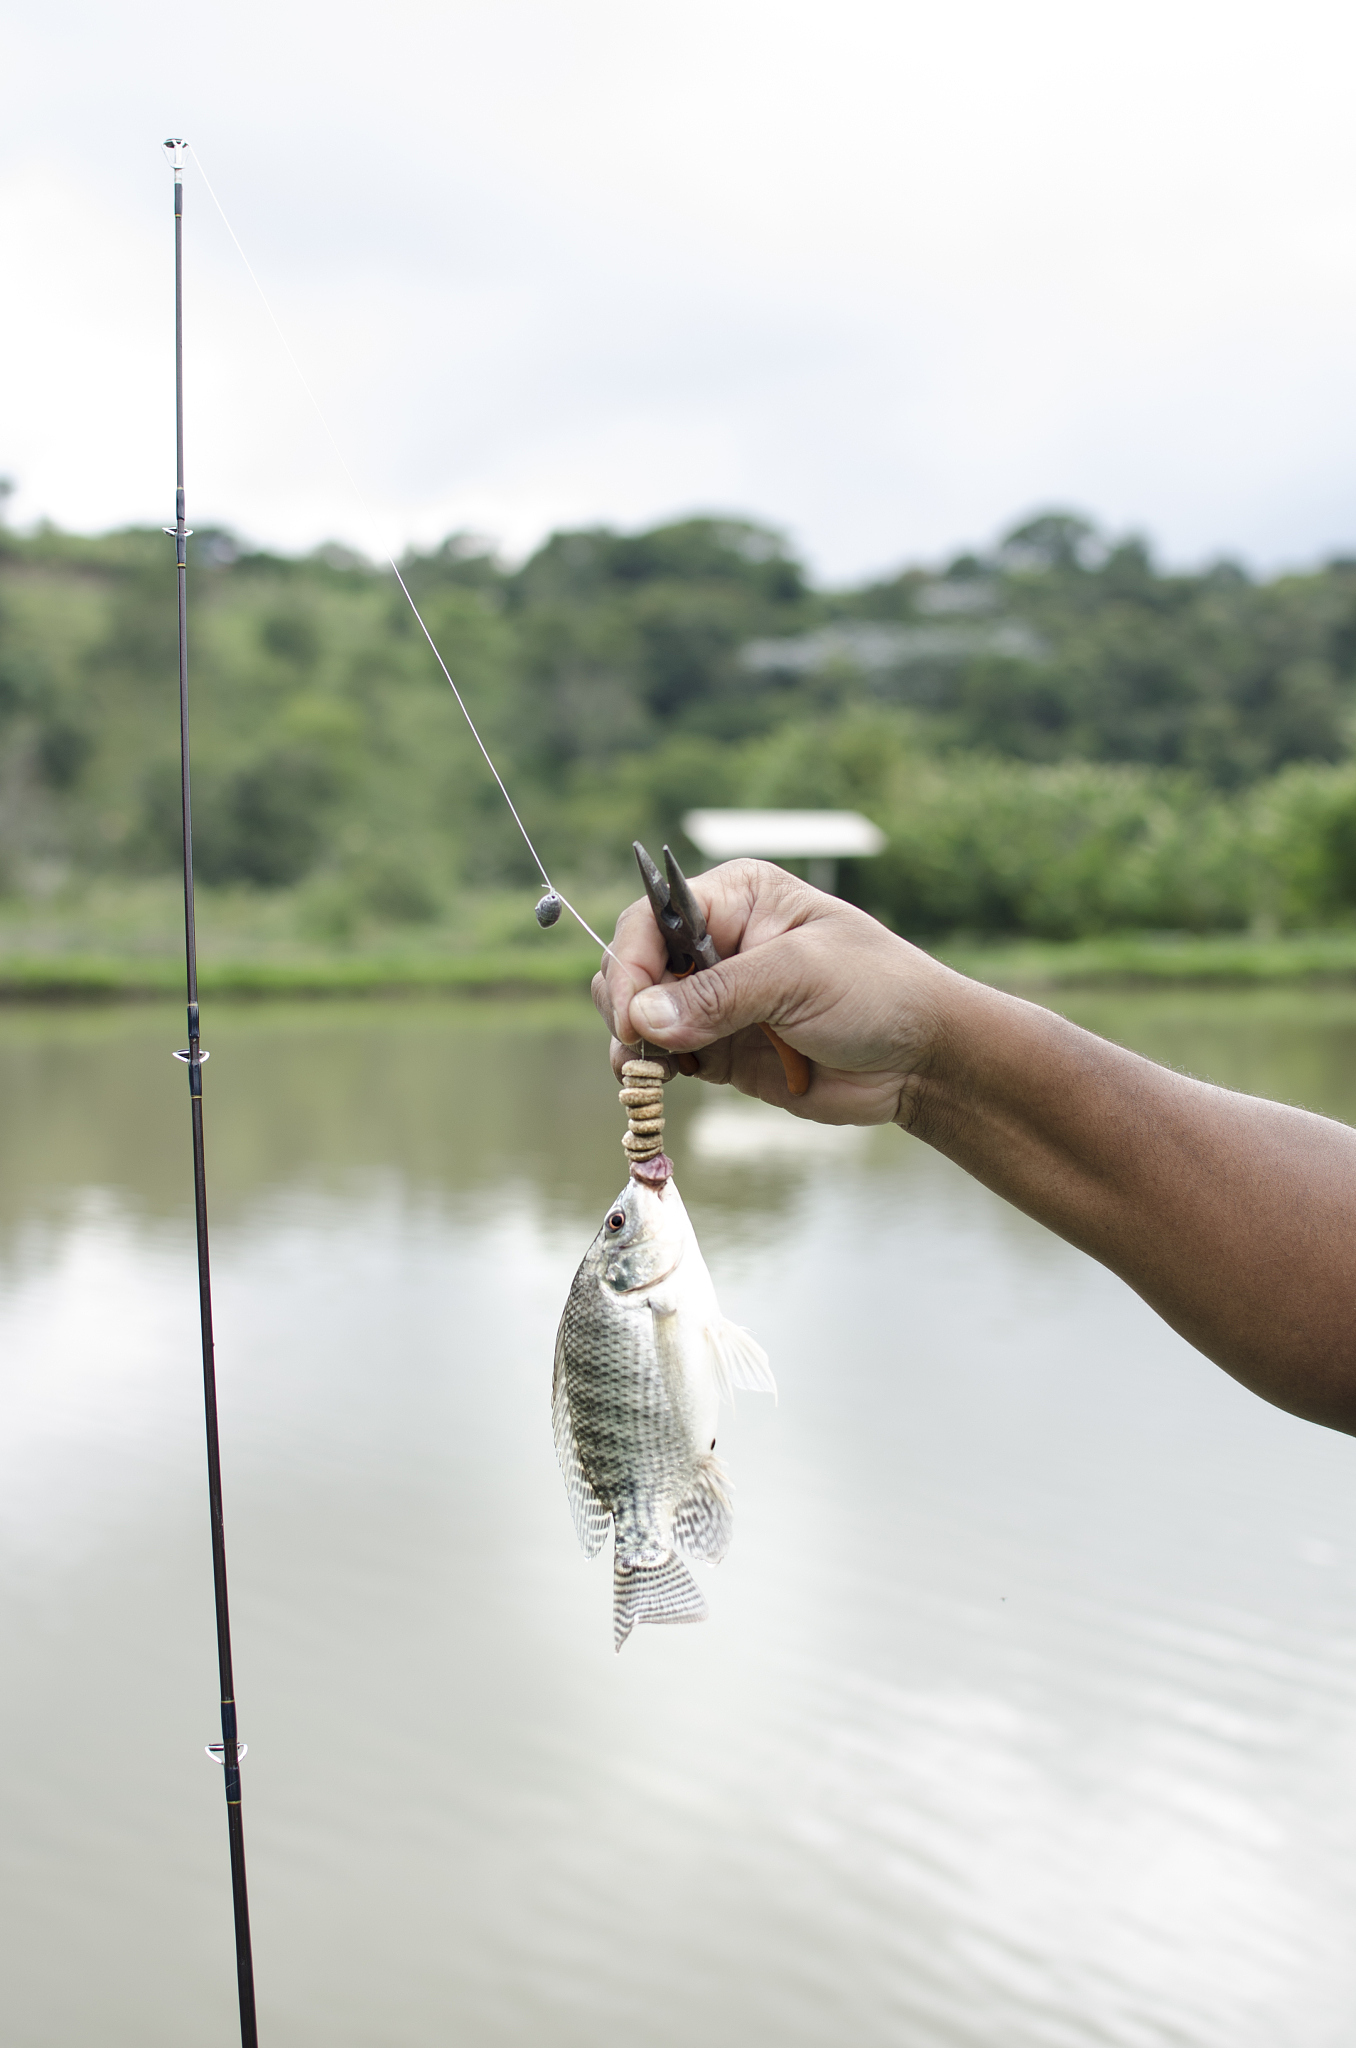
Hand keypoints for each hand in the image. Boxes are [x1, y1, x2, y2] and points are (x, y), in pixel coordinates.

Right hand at [591, 859, 958, 1126]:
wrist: (921, 1060)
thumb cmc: (877, 991)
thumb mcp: (800, 977)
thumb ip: (720, 996)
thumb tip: (644, 1018)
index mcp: (737, 899)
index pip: (653, 918)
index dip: (631, 964)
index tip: (630, 1015)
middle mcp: (718, 943)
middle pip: (636, 966)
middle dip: (625, 1005)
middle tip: (636, 1047)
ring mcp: (716, 1000)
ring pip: (641, 1015)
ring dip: (632, 1044)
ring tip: (642, 1072)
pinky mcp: (721, 1049)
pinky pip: (665, 1057)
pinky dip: (651, 1071)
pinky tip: (656, 1083)